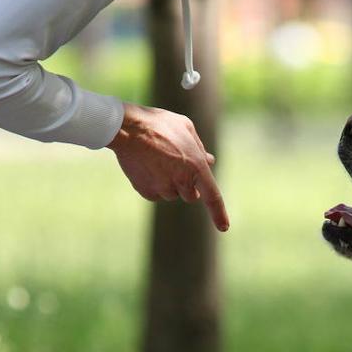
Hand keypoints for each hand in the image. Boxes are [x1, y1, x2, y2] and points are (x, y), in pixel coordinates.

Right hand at [107, 103, 229, 231]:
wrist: (127, 128)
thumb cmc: (158, 124)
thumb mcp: (185, 128)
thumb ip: (199, 148)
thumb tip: (209, 161)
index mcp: (196, 167)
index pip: (212, 197)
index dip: (219, 214)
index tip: (224, 228)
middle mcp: (181, 181)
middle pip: (191, 196)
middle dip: (188, 185)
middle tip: (176, 166)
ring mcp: (163, 188)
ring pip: (172, 195)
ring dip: (169, 183)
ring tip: (157, 160)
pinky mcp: (146, 192)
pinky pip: (156, 194)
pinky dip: (154, 184)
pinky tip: (147, 166)